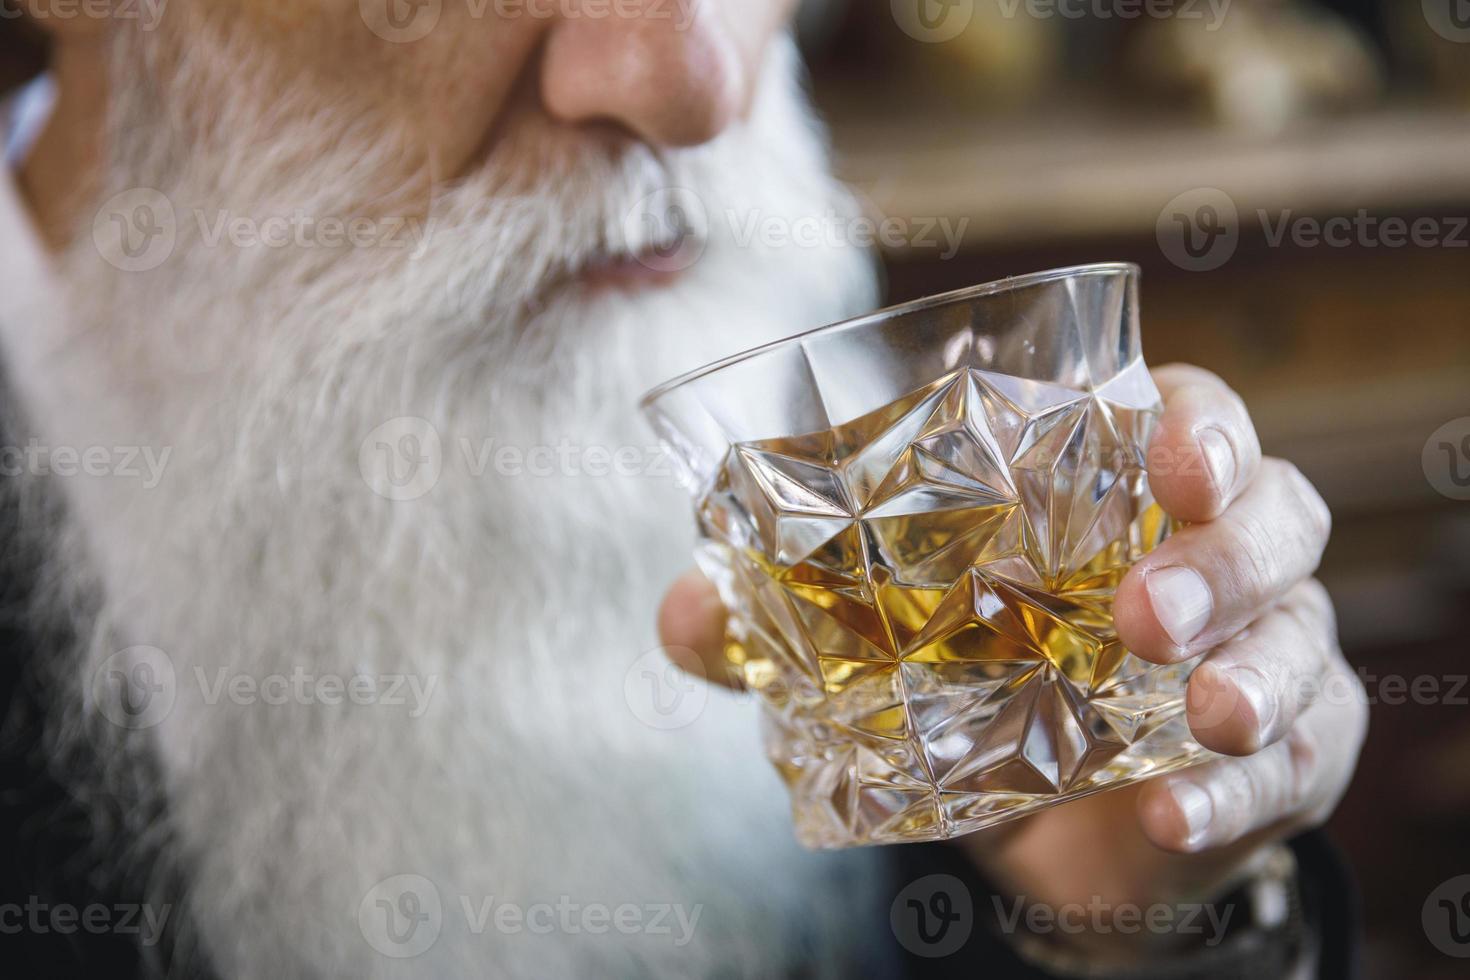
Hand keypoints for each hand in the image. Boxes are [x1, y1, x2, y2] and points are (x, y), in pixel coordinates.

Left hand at [656, 365, 1366, 954]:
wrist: (1059, 822)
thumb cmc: (985, 684)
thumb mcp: (883, 644)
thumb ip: (782, 623)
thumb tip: (683, 612)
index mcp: (1125, 491)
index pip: (1190, 417)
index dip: (1195, 426)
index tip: (1166, 459)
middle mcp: (1220, 553)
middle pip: (1275, 512)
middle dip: (1219, 554)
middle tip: (1142, 611)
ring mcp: (1271, 649)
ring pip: (1304, 631)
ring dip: (1254, 668)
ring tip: (1200, 711)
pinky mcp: (1294, 752)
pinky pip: (1300, 759)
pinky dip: (1240, 789)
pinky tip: (1174, 810)